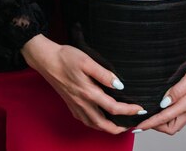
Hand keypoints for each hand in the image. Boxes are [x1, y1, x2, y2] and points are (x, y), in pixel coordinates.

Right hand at [21, 34, 145, 133]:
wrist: (46, 59)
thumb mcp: (87, 60)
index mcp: (88, 92)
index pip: (113, 108)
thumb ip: (104, 74)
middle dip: (120, 127)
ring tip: (119, 124)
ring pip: (94, 125)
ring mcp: (75, 106)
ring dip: (108, 128)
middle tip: (132, 124)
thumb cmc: (65, 57)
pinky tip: (99, 118)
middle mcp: (82, 103)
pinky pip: (85, 121)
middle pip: (104, 124)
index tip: (139, 109)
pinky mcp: (70, 105)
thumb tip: (119, 85)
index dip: (128, 110)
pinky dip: (95, 124)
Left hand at [135, 26, 185, 135]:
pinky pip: (179, 113)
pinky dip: (169, 114)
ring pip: (175, 121)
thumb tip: (164, 104)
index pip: (166, 119)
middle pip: (171, 127)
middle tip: (143, 119)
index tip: (139, 125)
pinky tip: (162, 106)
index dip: (151, 123)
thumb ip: (178, 91)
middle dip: (157, 126)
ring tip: (150, 114)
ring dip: (162, 121)